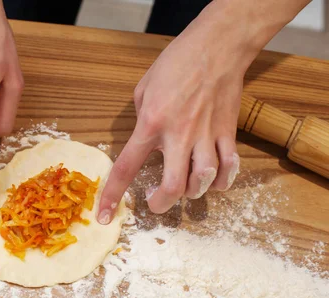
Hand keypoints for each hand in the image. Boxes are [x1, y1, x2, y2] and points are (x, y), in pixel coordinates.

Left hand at [97, 9, 247, 222]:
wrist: (216, 46)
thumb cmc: (176, 63)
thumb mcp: (143, 89)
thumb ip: (141, 120)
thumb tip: (146, 142)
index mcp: (151, 124)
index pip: (126, 168)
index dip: (113, 196)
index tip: (105, 215)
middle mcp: (179, 135)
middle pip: (173, 187)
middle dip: (162, 204)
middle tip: (156, 202)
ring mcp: (207, 136)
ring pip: (204, 182)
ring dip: (192, 192)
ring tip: (185, 186)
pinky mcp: (228, 133)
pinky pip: (230, 168)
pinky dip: (222, 182)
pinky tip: (214, 181)